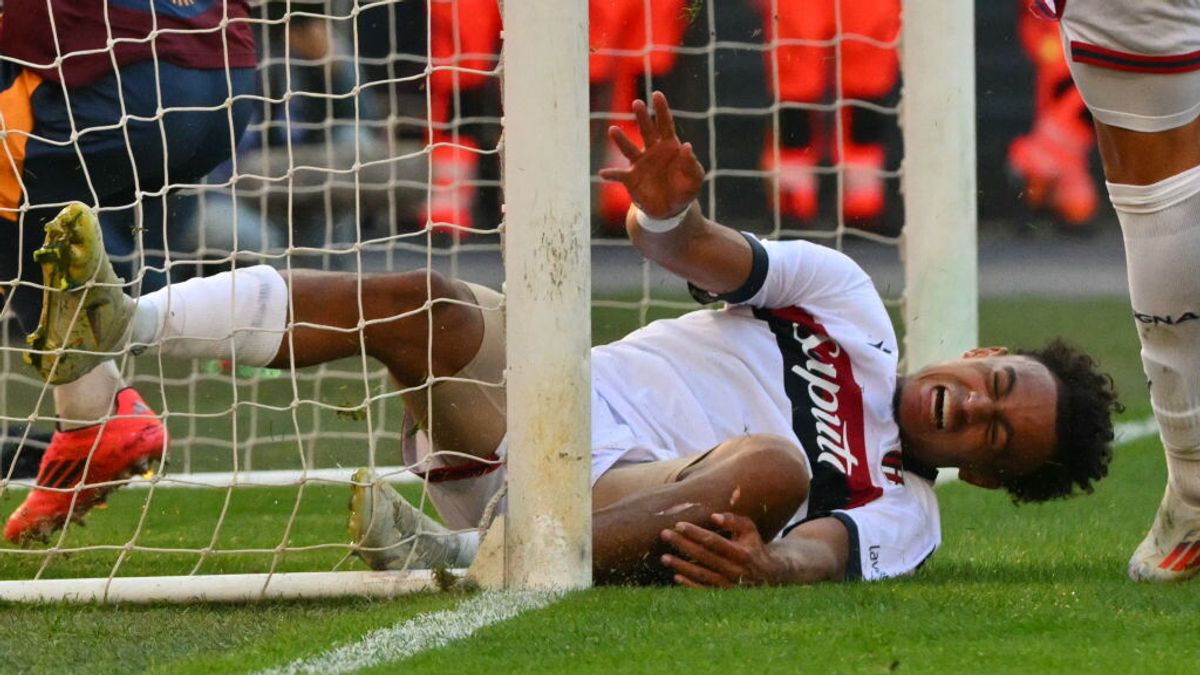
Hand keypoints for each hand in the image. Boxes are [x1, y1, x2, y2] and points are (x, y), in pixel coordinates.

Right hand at [598, 91, 703, 219]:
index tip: (657, 94)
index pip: (665, 124)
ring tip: (613, 130)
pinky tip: (603, 173)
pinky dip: (611, 174)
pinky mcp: (631, 179)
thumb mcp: (694, 179)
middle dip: (642, 117)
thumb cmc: (684, 189)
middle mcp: (652, 151)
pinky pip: (619, 175)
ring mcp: (639, 164)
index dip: (662, 109)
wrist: (671, 209)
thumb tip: (686, 146)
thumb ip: (691, 164)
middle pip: (646, 130)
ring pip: (629, 148)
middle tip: (637, 103)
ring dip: (621, 140)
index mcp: (669, 146)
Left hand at [659, 512, 784, 587]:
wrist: (768, 575)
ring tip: (664, 557)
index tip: (678, 524)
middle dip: (683, 545)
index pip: (714, 541)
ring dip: (681, 566)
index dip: (695, 533)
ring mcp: (729, 585)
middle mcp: (735, 570)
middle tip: (665, 534)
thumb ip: (734, 521)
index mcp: (741, 553)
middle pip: (704, 556)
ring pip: (701, 575)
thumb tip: (713, 516)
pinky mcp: (724, 595)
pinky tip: (675, 576)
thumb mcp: (749, 530)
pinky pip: (703, 590)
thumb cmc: (753, 546)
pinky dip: (689, 584)